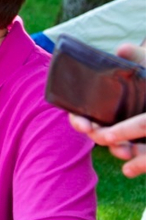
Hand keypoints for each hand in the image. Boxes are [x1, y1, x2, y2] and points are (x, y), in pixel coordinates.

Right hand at [68, 41, 145, 177]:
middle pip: (98, 132)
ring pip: (118, 147)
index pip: (83, 113)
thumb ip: (137, 57)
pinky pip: (141, 160)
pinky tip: (129, 171)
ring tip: (122, 151)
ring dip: (116, 150)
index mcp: (108, 102)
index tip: (82, 123)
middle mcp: (116, 120)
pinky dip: (135, 166)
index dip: (78, 120)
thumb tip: (121, 48)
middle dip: (96, 136)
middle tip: (97, 135)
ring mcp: (133, 135)